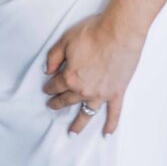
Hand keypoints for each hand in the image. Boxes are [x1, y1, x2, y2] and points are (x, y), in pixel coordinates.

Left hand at [43, 14, 144, 136]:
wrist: (120, 31)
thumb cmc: (94, 32)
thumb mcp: (66, 39)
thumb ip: (53, 56)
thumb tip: (46, 70)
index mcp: (70, 76)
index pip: (55, 85)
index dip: (49, 86)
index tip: (46, 88)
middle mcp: (83, 90)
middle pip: (67, 99)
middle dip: (58, 103)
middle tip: (52, 106)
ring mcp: (101, 93)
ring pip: (86, 112)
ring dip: (78, 124)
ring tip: (72, 133)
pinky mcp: (116, 92)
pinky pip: (113, 113)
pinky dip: (110, 125)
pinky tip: (106, 134)